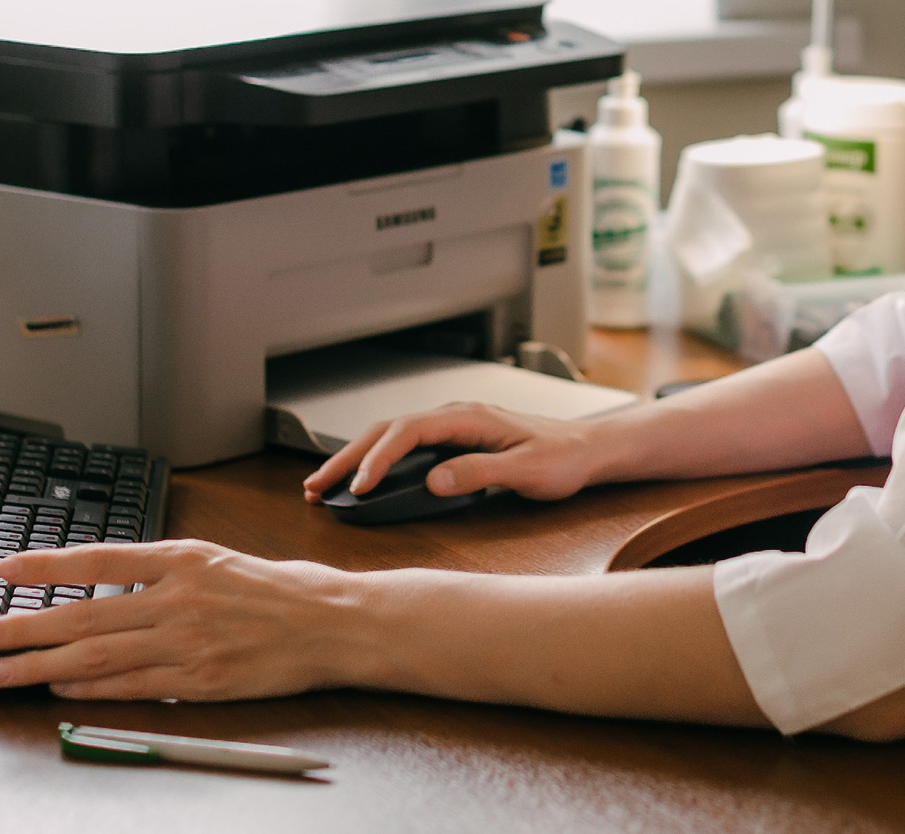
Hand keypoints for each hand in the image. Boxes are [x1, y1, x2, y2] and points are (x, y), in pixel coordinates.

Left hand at [0, 540, 349, 699]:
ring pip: (98, 654)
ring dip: (43, 665)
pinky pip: (133, 685)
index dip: (47, 566)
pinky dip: (91, 687)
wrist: (333, 623)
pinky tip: (60, 686)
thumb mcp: (219, 560)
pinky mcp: (200, 681)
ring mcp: (188, 641)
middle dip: (25, 627)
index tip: (6, 571)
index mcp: (184, 558)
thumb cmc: (280, 590)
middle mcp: (180, 597)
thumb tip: (109, 585)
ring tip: (3, 671)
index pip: (99, 559)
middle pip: (84, 614)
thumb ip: (165, 572)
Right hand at [300, 402, 616, 504]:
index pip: (409, 431)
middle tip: (315, 486)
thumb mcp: (528, 470)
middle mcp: (456, 417)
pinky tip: (362, 480)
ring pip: (391, 437)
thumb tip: (434, 480)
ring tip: (324, 486)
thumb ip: (481, 473)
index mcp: (470, 417)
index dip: (379, 458)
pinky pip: (405, 448)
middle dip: (348, 457)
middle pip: (388, 430)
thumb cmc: (564, 458)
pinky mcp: (455, 443)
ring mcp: (453, 428)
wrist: (589, 451)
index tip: (358, 485)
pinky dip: (377, 462)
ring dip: (356, 459)